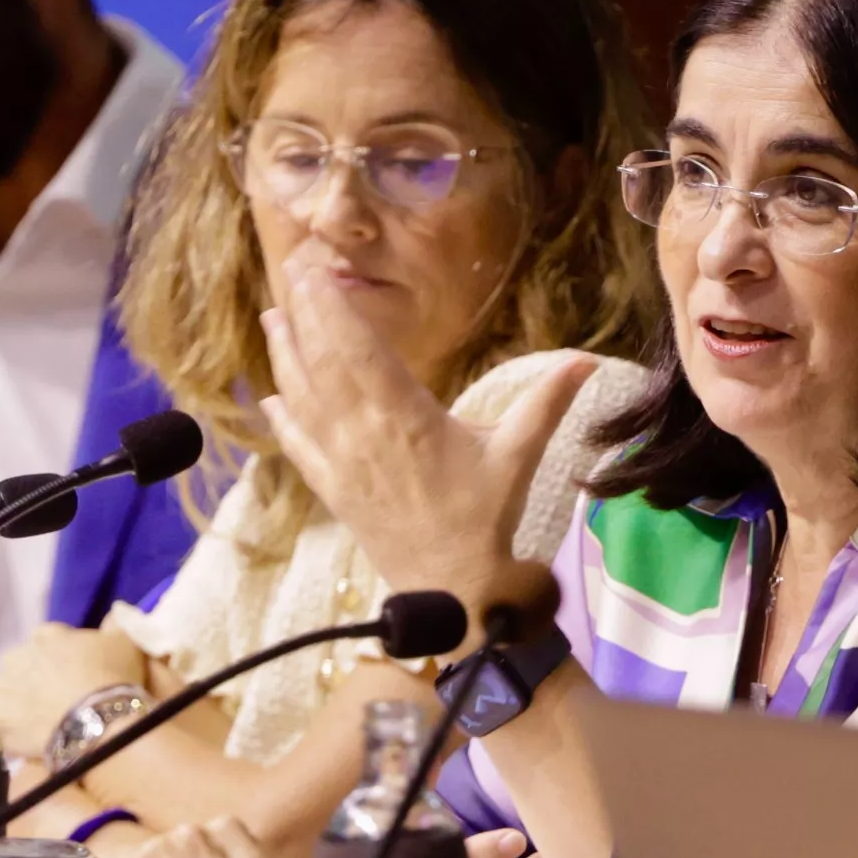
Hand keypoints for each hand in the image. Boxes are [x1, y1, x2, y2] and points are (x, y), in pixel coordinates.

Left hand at [0, 623, 147, 759]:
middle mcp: (16, 654)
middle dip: (37, 679)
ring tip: (44, 722)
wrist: (97, 721)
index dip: (62, 659)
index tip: (76, 675)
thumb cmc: (113, 678)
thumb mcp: (126, 642)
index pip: (48, 642)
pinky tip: (26, 738)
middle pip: (23, 666)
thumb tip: (115, 612)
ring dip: (20, 704)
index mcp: (45, 634)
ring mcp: (0, 687)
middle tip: (60, 699)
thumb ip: (116, 624)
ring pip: (8, 694)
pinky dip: (9, 729)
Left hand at [259, 261, 594, 613]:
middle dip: (304, 311)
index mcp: (405, 415)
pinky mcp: (332, 489)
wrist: (450, 589)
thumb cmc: (486, 518)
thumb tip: (587, 359)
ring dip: (284, 354)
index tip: (315, 268)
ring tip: (272, 316)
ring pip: (303, 396)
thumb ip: (546, 402)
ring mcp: (340, 461)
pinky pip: (298, 444)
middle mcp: (362, 432)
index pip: (358, 347)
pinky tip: (269, 395)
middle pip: (322, 360)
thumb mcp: (518, 455)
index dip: (332, 305)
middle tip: (290, 268)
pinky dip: (282, 417)